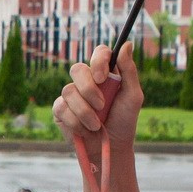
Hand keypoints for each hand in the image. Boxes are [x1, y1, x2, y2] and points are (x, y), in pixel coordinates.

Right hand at [53, 44, 143, 191]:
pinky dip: (76, 122)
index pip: (99, 53)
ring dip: (85, 112)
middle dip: (89, 89)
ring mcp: (71, 95)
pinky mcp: (60, 110)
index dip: (98, 61)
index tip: (103, 78)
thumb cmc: (124, 121)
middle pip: (77, 69)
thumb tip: (127, 44)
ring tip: (96, 125)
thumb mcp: (132, 96)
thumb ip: (129, 71)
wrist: (110, 148)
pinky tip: (84, 130)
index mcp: (105, 73)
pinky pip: (61, 108)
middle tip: (101, 105)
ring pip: (68, 91)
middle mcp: (86, 81)